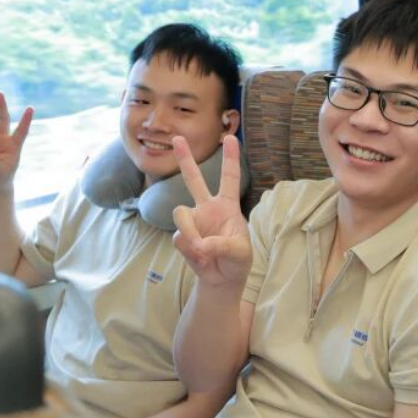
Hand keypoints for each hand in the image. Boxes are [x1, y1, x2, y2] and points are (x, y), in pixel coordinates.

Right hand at [171, 135, 252, 288]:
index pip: (229, 178)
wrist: (223, 278)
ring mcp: (193, 222)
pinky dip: (190, 250)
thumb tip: (200, 244)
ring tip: (202, 251)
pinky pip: (180, 238)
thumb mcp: (240, 253)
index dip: (230, 159)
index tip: (230, 138)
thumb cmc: (237, 261)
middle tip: (177, 138)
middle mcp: (208, 209)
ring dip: (190, 233)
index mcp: (227, 206)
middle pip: (193, 180)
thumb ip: (222, 245)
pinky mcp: (183, 237)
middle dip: (185, 159)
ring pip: (180, 214)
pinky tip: (201, 259)